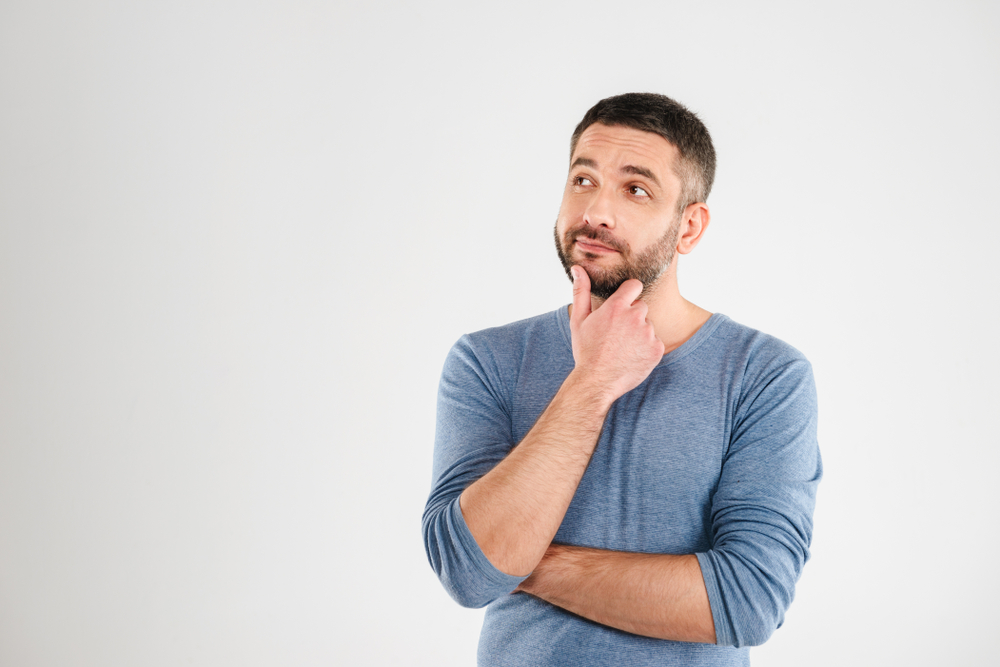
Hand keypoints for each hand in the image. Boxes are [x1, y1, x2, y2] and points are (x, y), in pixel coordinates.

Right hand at [569, 266, 664, 401]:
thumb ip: (581, 291)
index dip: (630, 293)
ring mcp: (648, 333)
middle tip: (617, 335)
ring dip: (639, 334)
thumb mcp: (578, 320)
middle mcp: (635, 317)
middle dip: (632, 317)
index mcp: (616, 307)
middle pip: (641, 307)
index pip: (634, 285)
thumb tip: (577, 267)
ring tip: (623, 348)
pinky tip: (632, 357)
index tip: (624, 303)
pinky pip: (655, 342)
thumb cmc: (586, 351)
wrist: (597, 381)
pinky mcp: (657, 349)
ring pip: (648, 326)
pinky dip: (647, 349)